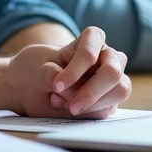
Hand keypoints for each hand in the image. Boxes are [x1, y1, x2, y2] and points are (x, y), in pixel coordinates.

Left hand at [5, 27, 130, 118]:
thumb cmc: (38, 70)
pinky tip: (69, 108)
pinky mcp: (110, 99)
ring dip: (93, 104)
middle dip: (91, 92)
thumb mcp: (37, 68)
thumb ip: (48, 74)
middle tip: (71, 107)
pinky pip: (109, 108)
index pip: (93, 46)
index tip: (58, 85)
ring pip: (119, 90)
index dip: (77, 67)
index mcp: (91, 39)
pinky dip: (89, 112)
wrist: (33, 87)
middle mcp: (107, 56)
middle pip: (112, 72)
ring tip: (68, 106)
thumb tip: (65, 85)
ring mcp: (111, 78)